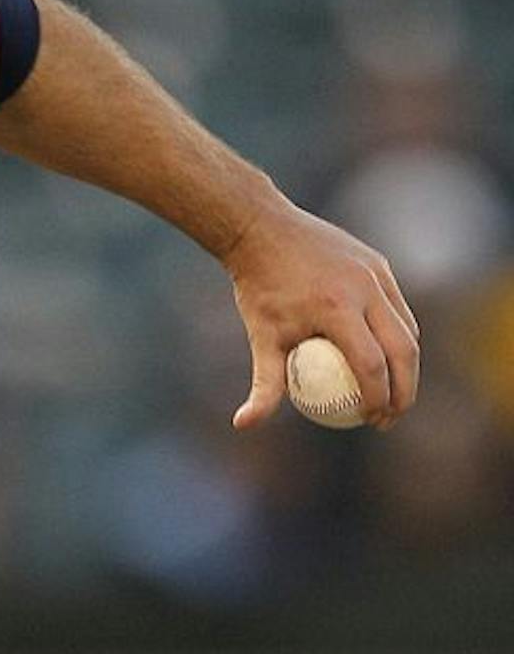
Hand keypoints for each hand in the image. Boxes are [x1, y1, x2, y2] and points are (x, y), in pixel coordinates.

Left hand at [221, 199, 419, 429]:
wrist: (262, 229)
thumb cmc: (259, 288)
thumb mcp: (260, 336)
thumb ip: (263, 384)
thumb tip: (245, 425)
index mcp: (336, 309)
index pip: (371, 365)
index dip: (379, 398)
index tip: (372, 421)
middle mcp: (365, 289)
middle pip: (403, 350)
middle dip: (405, 390)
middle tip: (391, 416)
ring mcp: (376, 273)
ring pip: (407, 328)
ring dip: (407, 364)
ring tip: (393, 392)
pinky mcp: (379, 263)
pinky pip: (396, 306)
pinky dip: (398, 334)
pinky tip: (387, 357)